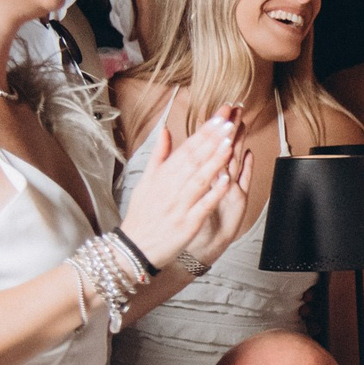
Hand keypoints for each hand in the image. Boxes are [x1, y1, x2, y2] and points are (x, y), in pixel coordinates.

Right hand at [118, 105, 243, 263]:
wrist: (134, 248)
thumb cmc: (142, 215)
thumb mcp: (146, 182)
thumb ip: (159, 155)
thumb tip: (165, 130)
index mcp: (162, 176)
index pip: (186, 149)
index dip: (204, 132)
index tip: (219, 116)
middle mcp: (170, 188)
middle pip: (194, 159)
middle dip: (212, 139)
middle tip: (229, 121)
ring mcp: (179, 206)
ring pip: (200, 179)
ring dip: (215, 160)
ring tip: (229, 142)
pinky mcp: (187, 224)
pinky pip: (203, 206)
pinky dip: (215, 193)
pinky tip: (228, 180)